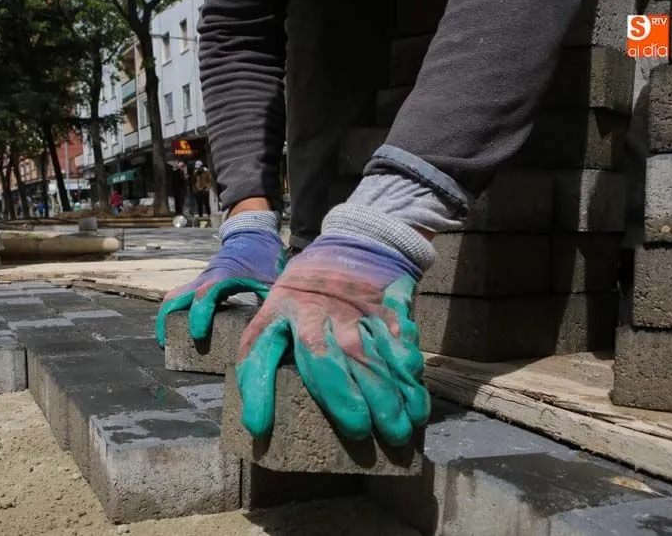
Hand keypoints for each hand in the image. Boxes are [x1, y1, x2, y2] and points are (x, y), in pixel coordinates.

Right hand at [156, 228, 284, 344]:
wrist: (251, 236)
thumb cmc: (261, 258)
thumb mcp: (270, 280)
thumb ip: (270, 303)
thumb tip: (273, 330)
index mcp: (223, 278)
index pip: (204, 296)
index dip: (199, 315)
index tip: (198, 336)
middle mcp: (205, 279)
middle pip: (176, 298)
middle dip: (167, 321)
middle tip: (166, 345)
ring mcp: (199, 281)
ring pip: (173, 297)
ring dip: (166, 317)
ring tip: (166, 341)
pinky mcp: (198, 284)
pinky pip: (180, 297)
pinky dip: (174, 312)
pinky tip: (178, 330)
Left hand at [234, 234, 428, 445]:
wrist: (356, 241)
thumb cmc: (307, 290)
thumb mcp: (279, 308)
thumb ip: (268, 350)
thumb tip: (258, 420)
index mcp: (277, 313)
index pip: (258, 351)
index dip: (257, 390)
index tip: (258, 426)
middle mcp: (310, 311)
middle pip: (322, 357)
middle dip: (343, 397)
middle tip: (360, 432)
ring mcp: (349, 307)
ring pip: (365, 353)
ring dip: (385, 395)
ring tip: (399, 430)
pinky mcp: (383, 305)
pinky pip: (396, 338)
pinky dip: (406, 367)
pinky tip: (414, 395)